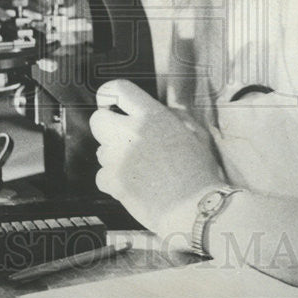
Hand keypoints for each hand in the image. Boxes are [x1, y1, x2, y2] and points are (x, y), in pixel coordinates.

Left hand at [89, 79, 226, 247]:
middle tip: (122, 140)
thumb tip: (157, 110)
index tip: (110, 104)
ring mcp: (120, 157)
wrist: (196, 208)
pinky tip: (134, 186)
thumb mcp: (195, 133)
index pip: (118, 89)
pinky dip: (113, 182)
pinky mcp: (114, 180)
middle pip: (98, 120)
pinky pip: (101, 176)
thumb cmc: (200, 172)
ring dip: (114, 158)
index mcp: (153, 115)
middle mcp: (132, 132)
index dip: (109, 95)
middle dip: (106, 128)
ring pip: (101, 151)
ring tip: (140, 169)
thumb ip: (174, 116)